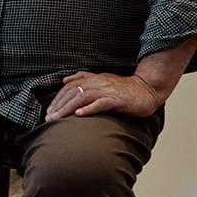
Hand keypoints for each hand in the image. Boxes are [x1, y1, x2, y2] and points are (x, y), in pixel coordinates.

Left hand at [44, 36, 196, 122]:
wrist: (147, 90)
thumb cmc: (125, 90)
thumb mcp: (103, 82)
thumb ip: (85, 79)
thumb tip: (65, 80)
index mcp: (95, 79)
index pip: (71, 86)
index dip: (58, 98)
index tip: (49, 110)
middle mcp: (99, 83)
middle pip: (74, 92)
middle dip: (59, 105)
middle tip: (49, 117)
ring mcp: (108, 91)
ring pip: (83, 97)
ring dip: (68, 108)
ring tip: (58, 117)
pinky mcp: (117, 100)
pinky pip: (101, 103)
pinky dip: (89, 109)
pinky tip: (79, 115)